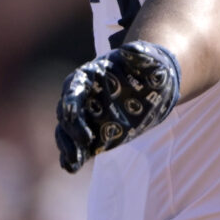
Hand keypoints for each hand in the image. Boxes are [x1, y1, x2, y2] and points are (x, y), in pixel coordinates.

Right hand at [55, 41, 180, 172]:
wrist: (153, 84)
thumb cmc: (147, 69)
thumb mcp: (148, 60)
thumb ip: (140, 56)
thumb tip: (133, 51)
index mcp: (88, 77)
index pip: (72, 89)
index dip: (70, 101)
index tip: (71, 112)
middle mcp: (82, 98)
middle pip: (66, 113)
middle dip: (71, 128)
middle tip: (85, 141)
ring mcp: (85, 117)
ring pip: (67, 132)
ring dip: (68, 147)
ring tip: (74, 161)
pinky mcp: (92, 135)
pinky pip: (77, 147)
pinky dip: (71, 157)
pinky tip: (71, 168)